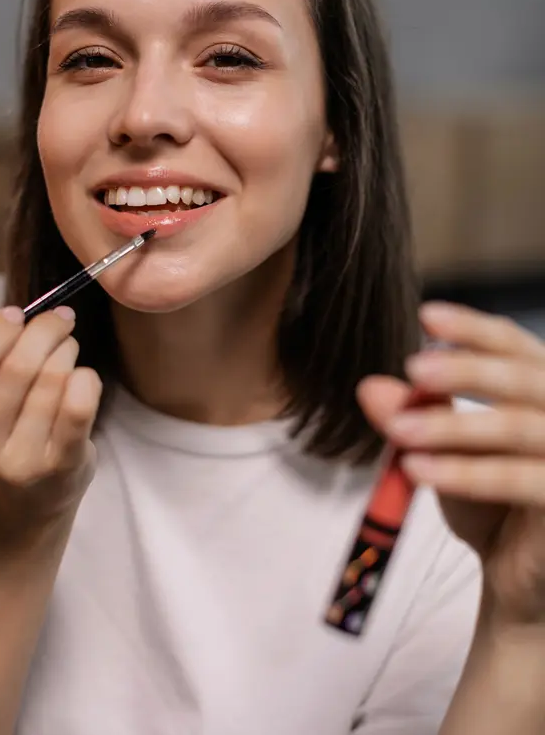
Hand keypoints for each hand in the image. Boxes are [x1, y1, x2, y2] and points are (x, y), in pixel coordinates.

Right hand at [0, 303, 101, 522]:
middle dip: (42, 332)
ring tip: (68, 347)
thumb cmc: (4, 428)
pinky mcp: (60, 469)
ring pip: (51, 383)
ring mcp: (18, 467)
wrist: (33, 496)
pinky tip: (84, 375)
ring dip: (65, 352)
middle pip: (15, 371)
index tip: (16, 313)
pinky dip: (86, 380)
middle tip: (58, 319)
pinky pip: (78, 410)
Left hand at [358, 302, 544, 625]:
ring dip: (454, 427)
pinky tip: (418, 469)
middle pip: (526, 377)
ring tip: (398, 431)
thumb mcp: (444, 455)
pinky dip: (467, 473)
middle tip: (413, 370)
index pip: (515, 345)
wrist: (522, 580)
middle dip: (467, 371)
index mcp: (543, 389)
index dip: (474, 329)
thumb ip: (416, 419)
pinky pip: (524, 480)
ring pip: (520, 427)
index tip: (426, 316)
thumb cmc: (491, 505)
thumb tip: (369, 387)